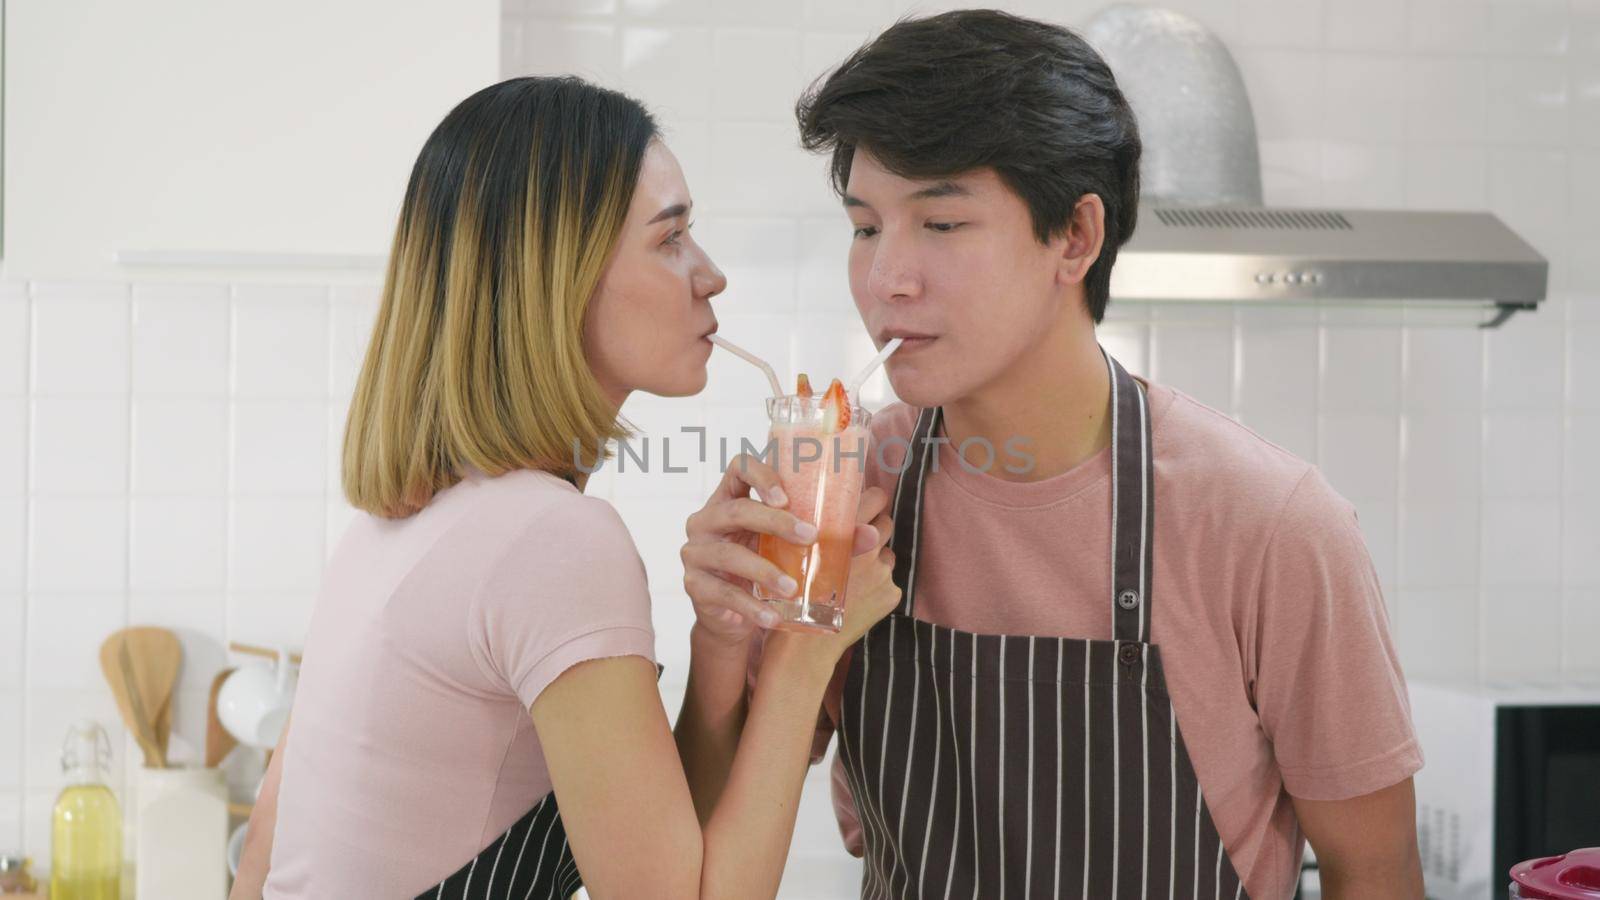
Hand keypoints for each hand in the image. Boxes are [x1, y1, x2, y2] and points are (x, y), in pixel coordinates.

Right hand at [681, 454, 886, 646]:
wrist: (731, 616)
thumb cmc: (762, 569)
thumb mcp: (786, 549)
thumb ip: (825, 538)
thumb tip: (871, 534)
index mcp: (730, 499)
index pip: (737, 468)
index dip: (760, 475)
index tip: (786, 497)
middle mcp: (707, 520)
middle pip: (737, 510)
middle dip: (775, 522)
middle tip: (809, 537)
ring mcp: (696, 553)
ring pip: (730, 554)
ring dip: (765, 570)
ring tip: (793, 587)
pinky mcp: (694, 585)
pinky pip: (723, 594)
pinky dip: (750, 607)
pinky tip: (771, 616)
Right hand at [768, 485, 899, 661]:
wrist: (806, 643)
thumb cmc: (793, 595)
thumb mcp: (797, 554)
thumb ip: (821, 532)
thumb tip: (837, 513)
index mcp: (843, 530)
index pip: (876, 497)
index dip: (874, 498)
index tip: (870, 501)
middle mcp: (868, 546)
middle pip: (886, 523)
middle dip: (874, 529)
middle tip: (857, 541)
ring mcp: (882, 571)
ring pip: (886, 554)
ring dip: (874, 559)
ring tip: (852, 574)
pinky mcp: (891, 593)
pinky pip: (889, 580)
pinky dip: (876, 585)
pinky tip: (856, 595)